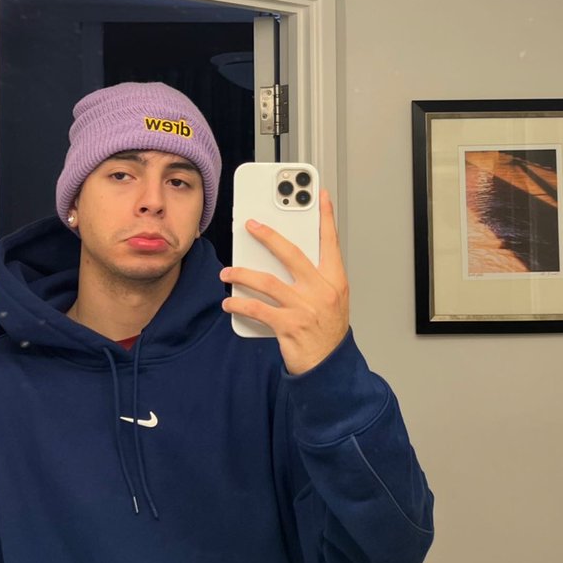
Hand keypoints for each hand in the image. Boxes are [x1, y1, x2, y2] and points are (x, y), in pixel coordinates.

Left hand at [220, 190, 349, 374]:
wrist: (329, 367)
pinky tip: (230, 303)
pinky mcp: (288, 326)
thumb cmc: (328, 332)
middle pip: (291, 254)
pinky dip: (239, 304)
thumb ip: (314, 277)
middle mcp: (321, 291)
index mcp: (335, 280)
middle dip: (268, 236)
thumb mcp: (331, 300)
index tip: (319, 195)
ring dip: (242, 274)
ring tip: (228, 272)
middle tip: (251, 225)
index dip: (326, 216)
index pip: (330, 241)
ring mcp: (305, 308)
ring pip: (267, 281)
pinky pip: (257, 309)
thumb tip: (282, 258)